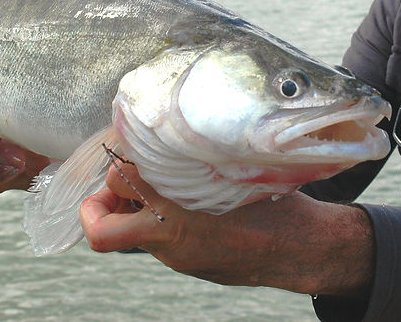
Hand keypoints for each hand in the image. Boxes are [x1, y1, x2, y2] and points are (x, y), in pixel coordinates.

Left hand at [80, 159, 374, 297]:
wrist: (296, 250)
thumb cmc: (272, 204)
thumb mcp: (234, 170)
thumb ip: (197, 160)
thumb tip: (171, 138)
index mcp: (177, 203)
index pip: (120, 176)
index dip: (118, 157)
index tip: (127, 146)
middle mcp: (168, 232)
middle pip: (103, 222)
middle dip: (106, 198)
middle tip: (124, 178)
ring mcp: (173, 253)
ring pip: (125, 234)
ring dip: (127, 212)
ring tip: (147, 190)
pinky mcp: (184, 263)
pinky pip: (153, 241)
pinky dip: (155, 221)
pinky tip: (181, 203)